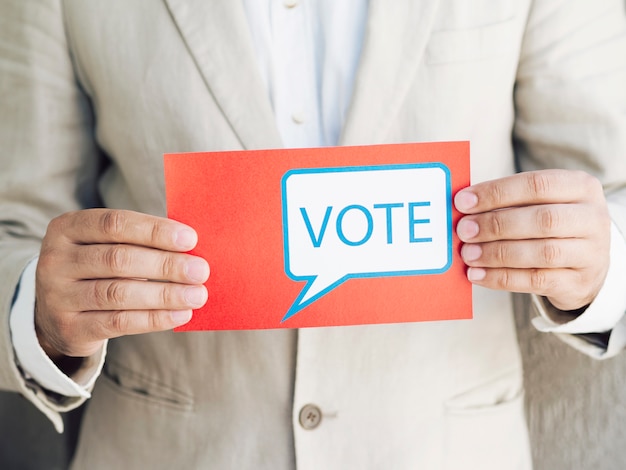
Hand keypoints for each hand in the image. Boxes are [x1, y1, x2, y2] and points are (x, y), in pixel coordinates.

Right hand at [35, 209, 208, 361]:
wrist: (57, 314)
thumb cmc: (98, 269)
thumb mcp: (107, 246)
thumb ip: (140, 242)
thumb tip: (191, 248)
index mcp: (68, 228)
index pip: (114, 224)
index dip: (154, 231)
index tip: (190, 239)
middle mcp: (56, 260)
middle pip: (118, 259)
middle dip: (165, 265)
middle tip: (200, 271)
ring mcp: (58, 296)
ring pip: (119, 293)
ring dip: (165, 294)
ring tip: (197, 295)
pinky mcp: (70, 328)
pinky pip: (119, 322)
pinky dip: (154, 318)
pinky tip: (180, 314)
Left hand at [454, 169, 610, 311]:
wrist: (586, 265)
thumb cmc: (552, 226)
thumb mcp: (539, 205)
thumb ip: (506, 203)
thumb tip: (463, 207)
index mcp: (581, 187)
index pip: (537, 185)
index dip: (496, 192)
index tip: (463, 201)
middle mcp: (592, 218)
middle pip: (542, 219)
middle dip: (496, 224)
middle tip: (465, 230)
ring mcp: (591, 253)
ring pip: (542, 253)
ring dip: (497, 253)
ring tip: (469, 254)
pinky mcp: (579, 283)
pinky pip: (537, 281)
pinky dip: (502, 278)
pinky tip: (478, 274)